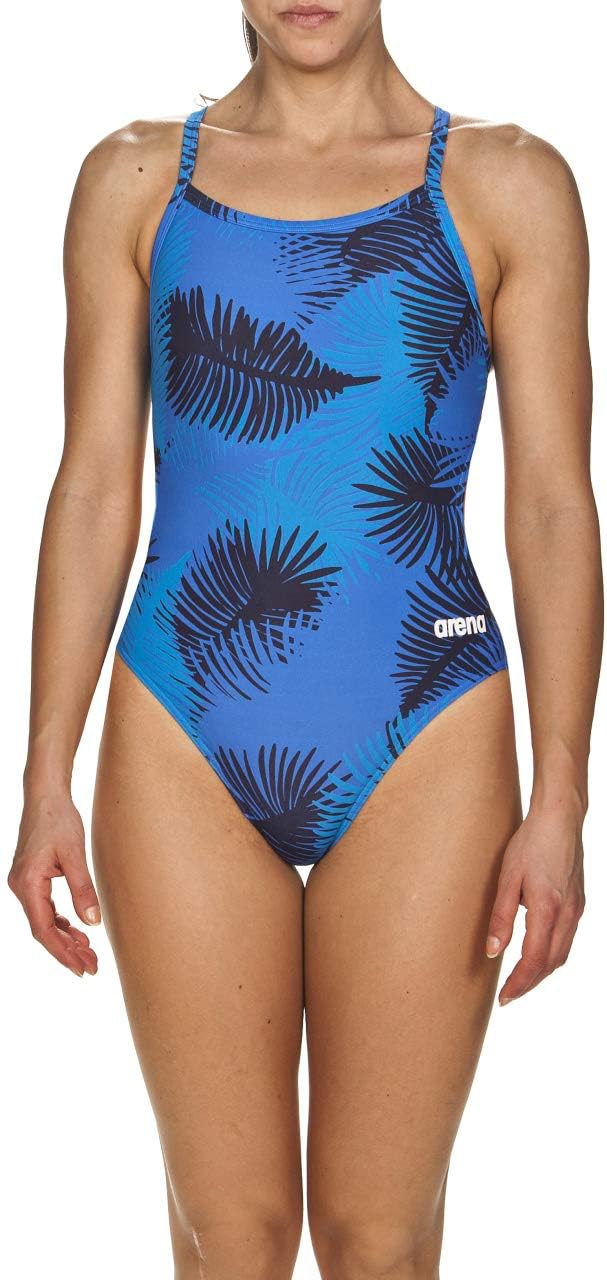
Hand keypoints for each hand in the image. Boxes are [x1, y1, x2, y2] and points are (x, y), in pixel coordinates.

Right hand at [8, 789, 100, 976]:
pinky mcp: (32, 879)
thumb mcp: (74, 854)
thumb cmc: (58, 819)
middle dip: (67, 951)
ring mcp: (24, 884)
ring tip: (89, 953)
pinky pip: (44, 909)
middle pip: (43, 930)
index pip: (44, 929)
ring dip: (65, 938)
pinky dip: (61, 922)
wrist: (45, 795)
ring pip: (44, 921)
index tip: (81, 968)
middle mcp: (21, 887)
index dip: (62, 952)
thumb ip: (83, 889)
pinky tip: (77, 931)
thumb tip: (93, 923)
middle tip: (92, 967)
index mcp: (28, 884)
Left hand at [485, 801, 584, 1003]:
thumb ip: (500, 917)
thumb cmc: (531, 842)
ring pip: (562, 954)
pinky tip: (538, 954)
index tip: (504, 998)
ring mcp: (577, 909)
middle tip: (509, 996)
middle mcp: (567, 914)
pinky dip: (552, 955)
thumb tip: (492, 952)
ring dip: (542, 971)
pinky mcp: (578, 902)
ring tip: (520, 980)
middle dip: (529, 984)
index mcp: (548, 909)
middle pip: (550, 963)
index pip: (534, 960)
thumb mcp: (507, 878)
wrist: (560, 818)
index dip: (519, 983)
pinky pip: (567, 939)